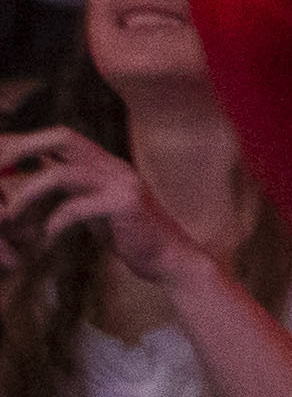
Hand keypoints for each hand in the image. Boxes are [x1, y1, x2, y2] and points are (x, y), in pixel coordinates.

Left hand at [0, 130, 207, 287]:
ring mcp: (121, 183)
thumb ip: (71, 186)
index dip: (25, 143)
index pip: (59, 137)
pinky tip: (48, 239)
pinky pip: (75, 207)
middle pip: (62, 137)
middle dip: (21, 149)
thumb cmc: (128, 235)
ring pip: (60, 174)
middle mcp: (113, 165)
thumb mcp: (93, 204)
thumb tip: (38, 167)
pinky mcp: (124, 205)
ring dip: (27, 193)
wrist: (169, 259)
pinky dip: (54, 223)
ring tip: (9, 216)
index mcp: (105, 162)